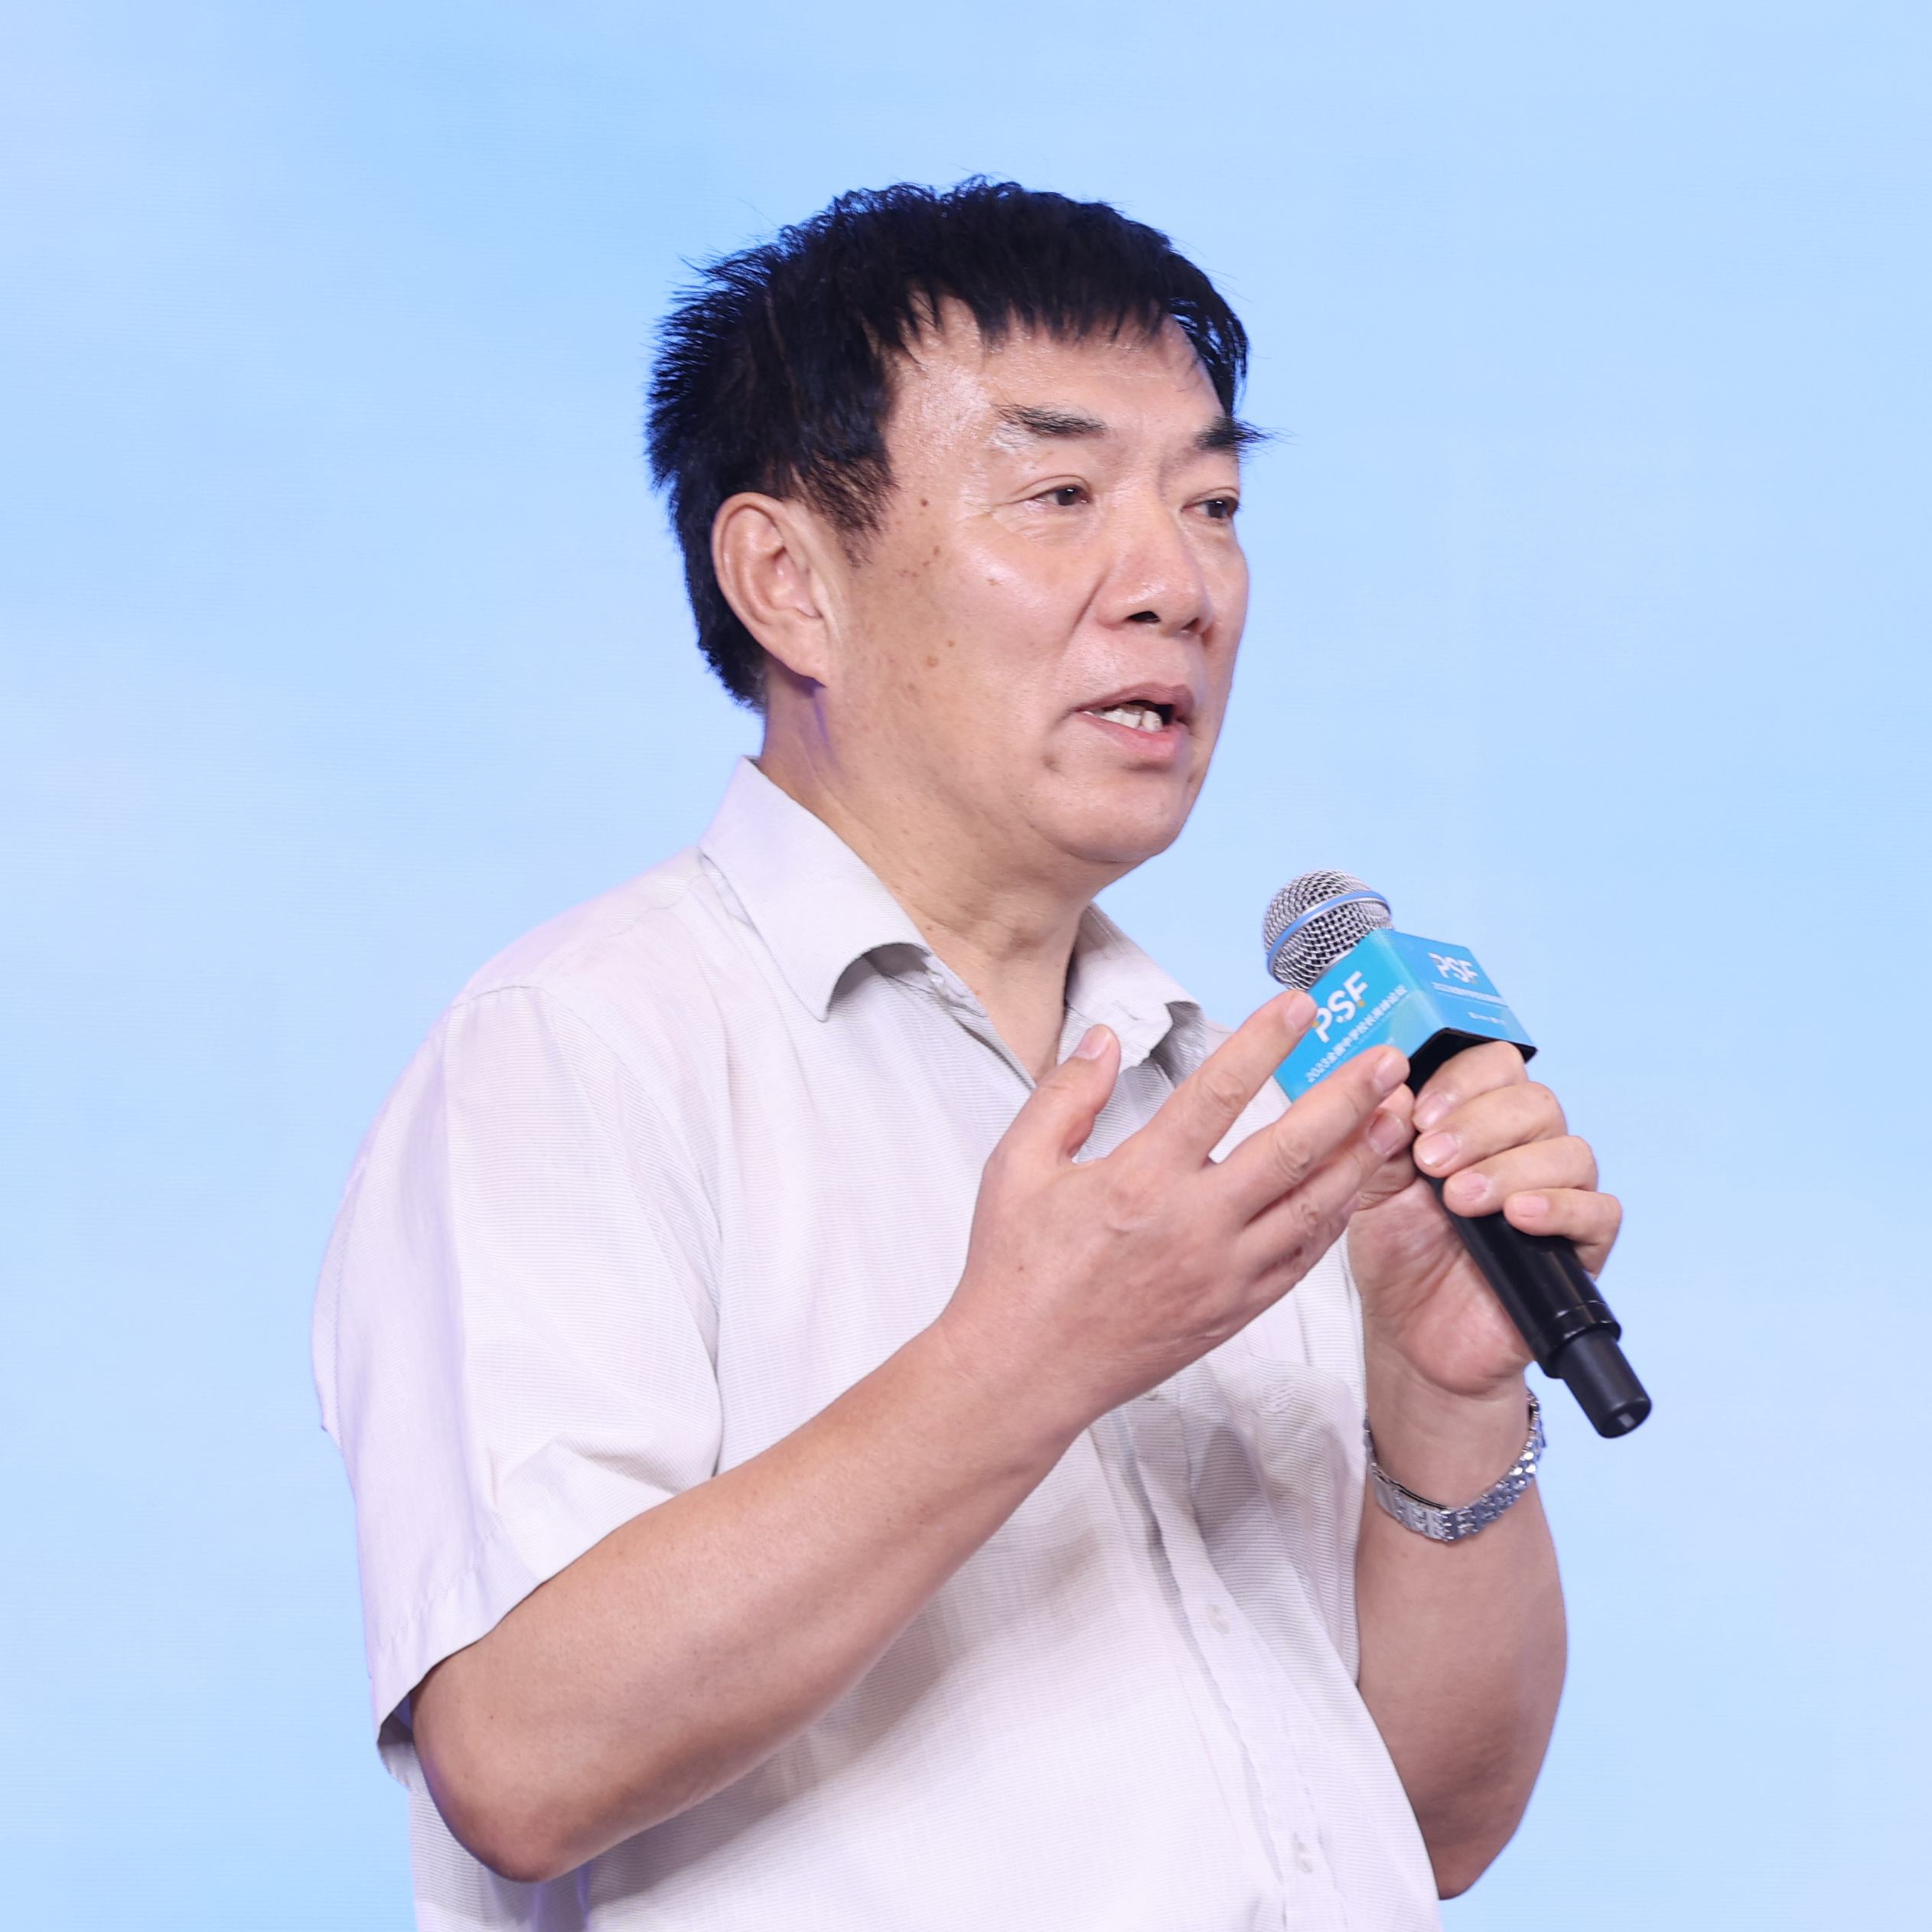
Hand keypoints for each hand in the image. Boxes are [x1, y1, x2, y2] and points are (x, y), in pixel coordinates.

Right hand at [934, 991, 1409, 1441]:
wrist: (1023, 1372)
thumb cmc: (1015, 1270)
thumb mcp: (1017, 1167)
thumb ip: (1066, 1095)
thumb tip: (1105, 1039)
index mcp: (1139, 1179)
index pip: (1217, 1093)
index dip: (1264, 1042)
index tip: (1301, 1006)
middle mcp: (1193, 1225)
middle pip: (1291, 1148)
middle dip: (1348, 1098)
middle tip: (1389, 1059)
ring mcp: (1222, 1273)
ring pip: (1312, 1206)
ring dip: (1359, 1156)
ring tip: (1395, 1115)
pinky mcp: (1234, 1311)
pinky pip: (1301, 1258)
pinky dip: (1333, 1219)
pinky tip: (1352, 1188)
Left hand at [1345, 1042, 1622, 1401]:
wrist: (1412, 1334)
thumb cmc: (1398, 1254)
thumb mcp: (1371, 1189)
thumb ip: (1379, 1137)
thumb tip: (1389, 1085)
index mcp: (1477, 1120)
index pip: (1496, 1065)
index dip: (1463, 1080)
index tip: (1421, 1113)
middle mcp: (1525, 1148)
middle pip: (1536, 1102)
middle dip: (1479, 1125)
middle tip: (1432, 1161)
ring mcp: (1558, 1194)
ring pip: (1569, 1151)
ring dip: (1509, 1168)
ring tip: (1460, 1199)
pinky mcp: (1581, 1247)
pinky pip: (1599, 1211)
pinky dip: (1560, 1207)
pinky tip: (1518, 1216)